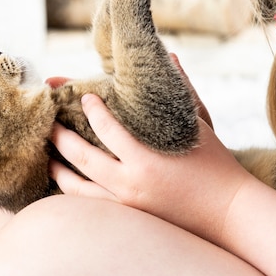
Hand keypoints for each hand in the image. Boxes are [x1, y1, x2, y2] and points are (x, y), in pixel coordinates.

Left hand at [50, 97, 253, 243]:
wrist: (229, 213)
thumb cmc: (216, 165)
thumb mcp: (199, 125)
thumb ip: (181, 90)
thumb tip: (170, 56)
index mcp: (147, 158)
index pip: (107, 129)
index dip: (91, 110)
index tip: (83, 96)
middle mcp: (131, 183)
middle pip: (81, 157)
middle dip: (60, 137)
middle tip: (49, 122)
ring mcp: (127, 205)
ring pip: (77, 188)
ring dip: (58, 170)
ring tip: (46, 156)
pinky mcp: (128, 218)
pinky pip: (90, 206)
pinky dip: (73, 193)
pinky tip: (65, 182)